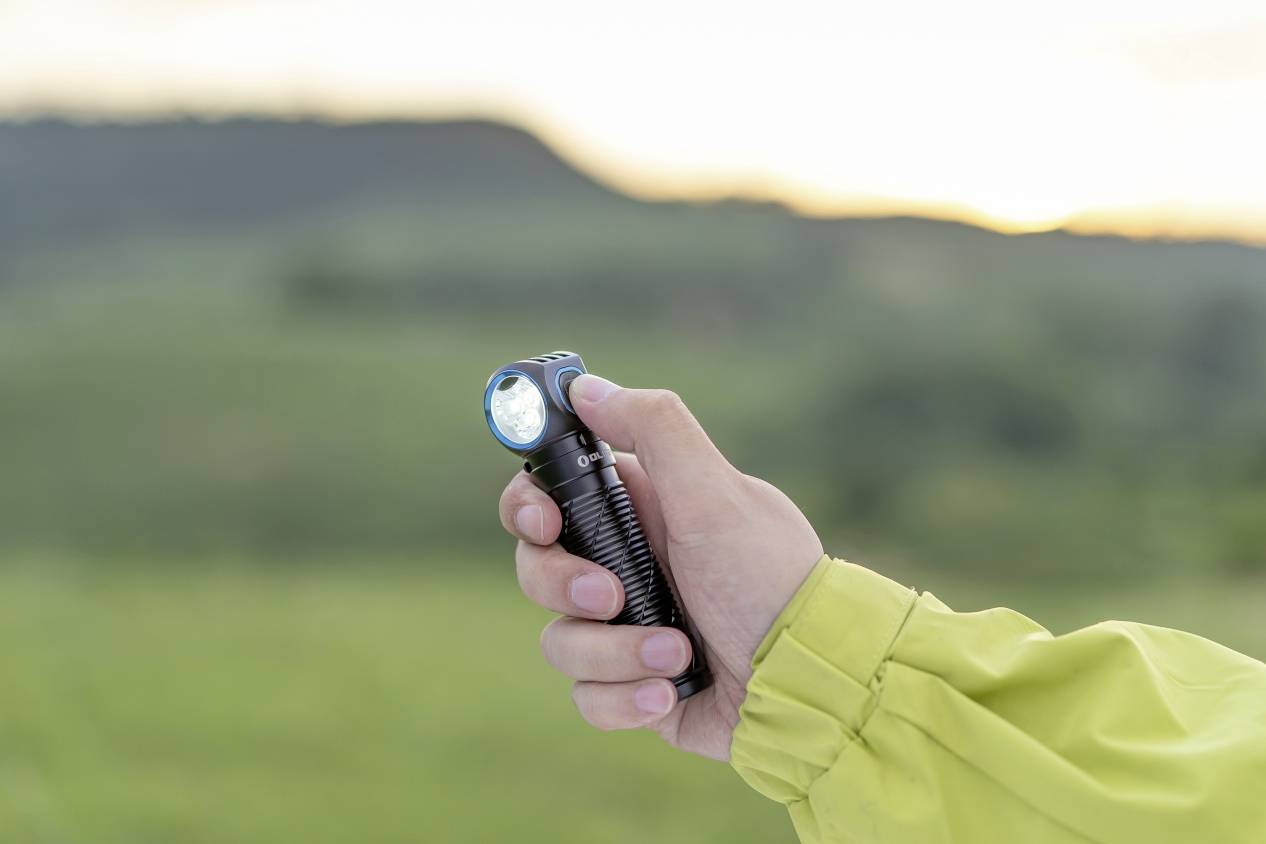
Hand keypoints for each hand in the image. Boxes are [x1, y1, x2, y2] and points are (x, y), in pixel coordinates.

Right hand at [498, 373, 821, 760]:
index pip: (548, 493)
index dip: (527, 505)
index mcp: (639, 509)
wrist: (810, 683)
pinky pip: (589, 696)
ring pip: (561, 640)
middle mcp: (624, 564)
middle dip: (564, 584)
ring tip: (677, 653)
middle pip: (536, 566)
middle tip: (611, 595)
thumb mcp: (717, 493)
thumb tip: (587, 387)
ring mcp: (626, 628)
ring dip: (616, 652)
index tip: (544, 521)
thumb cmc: (770, 579)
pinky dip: (626, 699)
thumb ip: (654, 429)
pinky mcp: (632, 686)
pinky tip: (672, 692)